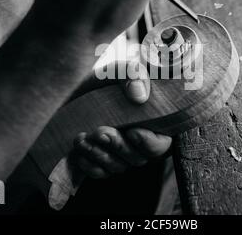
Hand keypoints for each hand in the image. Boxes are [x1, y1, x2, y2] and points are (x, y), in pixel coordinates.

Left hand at [69, 62, 171, 178]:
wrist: (80, 88)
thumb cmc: (107, 78)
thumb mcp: (119, 70)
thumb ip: (133, 75)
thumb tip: (139, 96)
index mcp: (154, 123)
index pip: (162, 144)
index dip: (149, 143)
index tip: (132, 131)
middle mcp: (140, 143)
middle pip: (137, 158)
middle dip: (118, 146)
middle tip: (99, 131)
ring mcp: (122, 154)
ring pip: (117, 166)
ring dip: (99, 155)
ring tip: (81, 138)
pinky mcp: (103, 161)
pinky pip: (100, 172)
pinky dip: (89, 165)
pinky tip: (79, 152)